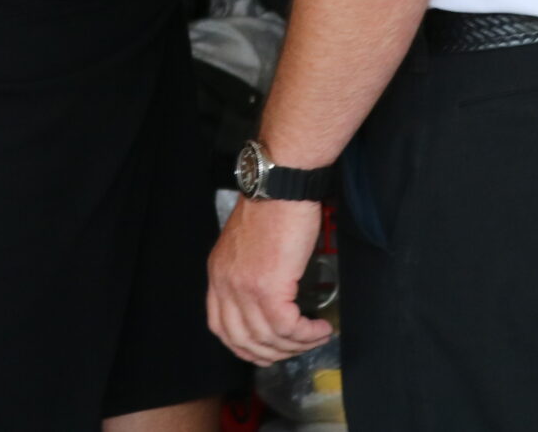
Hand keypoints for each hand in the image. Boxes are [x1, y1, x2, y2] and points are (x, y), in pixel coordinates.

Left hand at [207, 197, 331, 365]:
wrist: (281, 184)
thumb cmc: (272, 205)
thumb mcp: (246, 242)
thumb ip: (247, 271)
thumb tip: (268, 297)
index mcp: (218, 274)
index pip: (221, 327)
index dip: (245, 346)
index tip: (267, 348)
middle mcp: (226, 284)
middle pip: (243, 341)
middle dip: (273, 353)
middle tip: (297, 347)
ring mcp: (245, 288)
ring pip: (268, 338)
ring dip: (296, 345)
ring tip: (315, 336)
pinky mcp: (269, 287)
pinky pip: (288, 327)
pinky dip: (306, 334)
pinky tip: (320, 329)